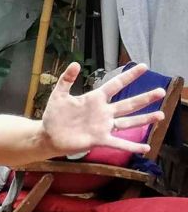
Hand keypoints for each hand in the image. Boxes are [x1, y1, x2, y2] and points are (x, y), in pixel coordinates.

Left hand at [40, 63, 165, 156]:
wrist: (49, 135)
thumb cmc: (54, 115)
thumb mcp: (59, 95)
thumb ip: (66, 79)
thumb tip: (75, 63)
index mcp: (95, 99)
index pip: (116, 84)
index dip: (129, 76)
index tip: (143, 66)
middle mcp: (104, 112)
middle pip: (128, 103)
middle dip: (145, 98)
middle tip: (161, 91)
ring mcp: (103, 126)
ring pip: (128, 122)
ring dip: (144, 119)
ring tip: (161, 115)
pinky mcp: (100, 139)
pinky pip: (118, 143)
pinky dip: (132, 146)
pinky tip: (145, 148)